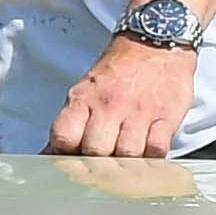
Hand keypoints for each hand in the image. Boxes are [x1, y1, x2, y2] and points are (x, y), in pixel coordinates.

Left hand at [48, 35, 198, 159]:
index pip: (64, 137)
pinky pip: (156, 150)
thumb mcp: (85, 91)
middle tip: (98, 171)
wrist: (155, 42)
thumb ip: (71, 124)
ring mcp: (139, 112)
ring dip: (124, 168)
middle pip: (96, 152)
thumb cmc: (118, 72)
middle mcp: (109, 105)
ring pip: (127, 155)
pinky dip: (151, 162)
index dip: (63, 157)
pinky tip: (146, 161)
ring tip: (123, 170)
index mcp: (83, 98)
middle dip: (95, 167)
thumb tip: (50, 154)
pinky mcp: (166, 116)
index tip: (69, 165)